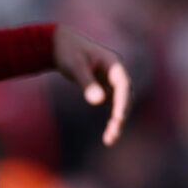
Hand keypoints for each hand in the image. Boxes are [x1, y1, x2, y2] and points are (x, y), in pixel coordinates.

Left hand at [52, 25, 131, 146]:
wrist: (62, 46)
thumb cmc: (68, 52)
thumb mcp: (74, 66)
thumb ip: (87, 83)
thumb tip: (99, 102)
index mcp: (113, 63)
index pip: (123, 85)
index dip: (123, 102)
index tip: (118, 118)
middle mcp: (117, 73)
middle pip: (125, 98)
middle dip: (120, 116)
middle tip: (112, 135)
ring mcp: (113, 82)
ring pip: (120, 104)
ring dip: (117, 121)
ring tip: (110, 141)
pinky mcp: (106, 89)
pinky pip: (113, 106)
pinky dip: (112, 119)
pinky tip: (108, 135)